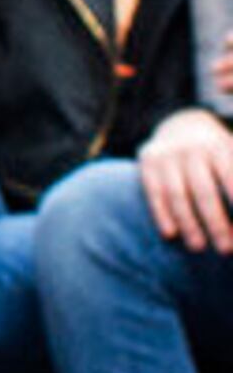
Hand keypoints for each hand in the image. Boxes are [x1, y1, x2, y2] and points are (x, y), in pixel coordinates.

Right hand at [139, 110, 232, 252]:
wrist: (181, 124)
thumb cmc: (218, 152)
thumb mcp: (232, 154)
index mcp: (219, 147)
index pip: (230, 179)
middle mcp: (192, 150)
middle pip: (205, 192)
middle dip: (216, 223)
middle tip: (226, 249)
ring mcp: (167, 157)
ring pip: (178, 196)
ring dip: (189, 224)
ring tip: (199, 247)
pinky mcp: (147, 163)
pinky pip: (154, 193)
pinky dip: (161, 214)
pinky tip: (170, 234)